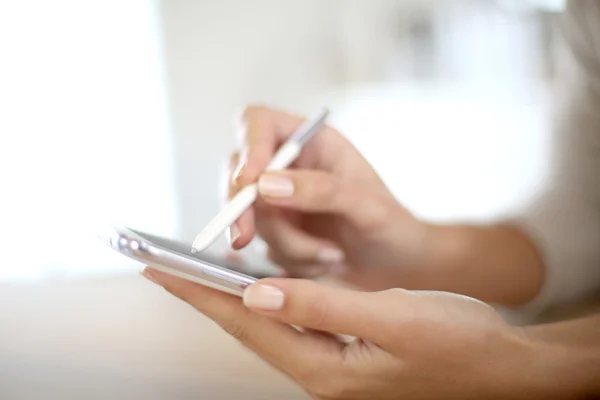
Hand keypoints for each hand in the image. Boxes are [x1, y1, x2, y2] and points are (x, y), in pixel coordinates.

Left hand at [142, 267, 560, 399]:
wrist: (503, 367)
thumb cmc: (457, 340)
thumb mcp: (391, 318)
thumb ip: (321, 306)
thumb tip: (255, 294)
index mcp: (327, 369)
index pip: (248, 324)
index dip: (201, 294)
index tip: (160, 267)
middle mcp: (321, 373)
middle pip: (248, 329)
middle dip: (202, 297)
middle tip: (163, 266)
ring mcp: (332, 366)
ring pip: (266, 327)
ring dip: (229, 299)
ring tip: (197, 273)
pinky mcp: (344, 354)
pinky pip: (291, 326)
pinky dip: (265, 302)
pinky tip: (256, 288)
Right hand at [226, 106, 427, 289]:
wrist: (398, 268)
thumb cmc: (392, 225)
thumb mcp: (367, 203)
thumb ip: (320, 189)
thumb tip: (264, 184)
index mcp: (309, 141)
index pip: (258, 122)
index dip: (247, 146)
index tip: (247, 181)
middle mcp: (287, 167)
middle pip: (237, 173)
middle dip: (242, 209)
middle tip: (244, 239)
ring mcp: (277, 203)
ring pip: (249, 218)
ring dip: (286, 244)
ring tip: (332, 255)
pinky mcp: (276, 235)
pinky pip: (262, 249)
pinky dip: (290, 262)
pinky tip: (324, 263)